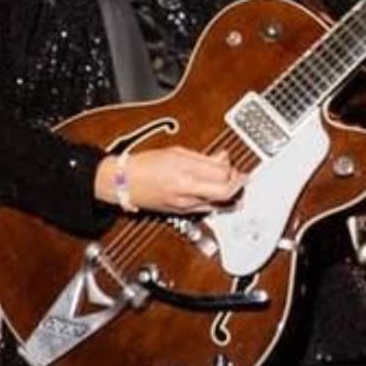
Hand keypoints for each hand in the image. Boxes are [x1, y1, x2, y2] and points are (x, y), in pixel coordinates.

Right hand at [95, 146, 245, 213]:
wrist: (124, 183)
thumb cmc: (145, 164)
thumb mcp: (176, 152)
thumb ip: (203, 157)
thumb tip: (223, 158)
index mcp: (185, 170)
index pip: (222, 173)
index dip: (233, 169)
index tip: (234, 164)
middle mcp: (187, 190)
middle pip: (226, 192)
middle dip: (238, 184)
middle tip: (241, 177)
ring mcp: (185, 205)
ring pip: (220, 204)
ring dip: (230, 194)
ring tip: (233, 184)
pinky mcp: (183, 213)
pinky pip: (208, 209)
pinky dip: (218, 201)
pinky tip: (219, 194)